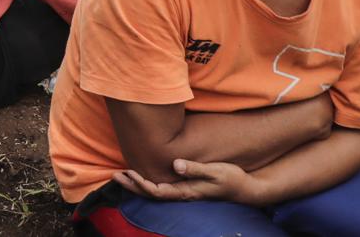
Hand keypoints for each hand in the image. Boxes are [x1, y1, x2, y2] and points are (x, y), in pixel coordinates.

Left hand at [113, 159, 256, 204]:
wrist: (245, 189)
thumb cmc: (231, 178)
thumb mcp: (216, 172)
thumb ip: (196, 169)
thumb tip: (176, 165)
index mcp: (187, 191)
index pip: (158, 192)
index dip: (142, 184)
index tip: (129, 173)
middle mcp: (183, 194)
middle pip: (152, 195)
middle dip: (133, 186)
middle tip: (114, 175)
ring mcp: (184, 192)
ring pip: (155, 193)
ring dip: (137, 185)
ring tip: (121, 175)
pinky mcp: (186, 188)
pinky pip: (162, 189)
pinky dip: (148, 184)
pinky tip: (140, 176)